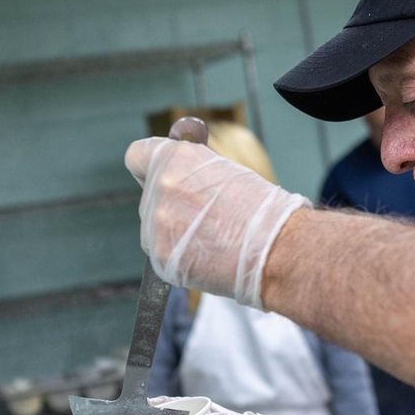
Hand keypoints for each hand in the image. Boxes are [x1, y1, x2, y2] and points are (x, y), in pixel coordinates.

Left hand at [125, 138, 309, 307]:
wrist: (277, 249)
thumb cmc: (263, 210)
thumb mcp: (226, 171)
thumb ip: (193, 171)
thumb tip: (180, 174)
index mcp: (175, 159)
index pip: (137, 156)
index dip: (149, 167)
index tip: (162, 176)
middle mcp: (160, 188)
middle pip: (149, 197)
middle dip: (171, 206)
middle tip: (207, 218)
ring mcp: (156, 225)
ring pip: (154, 229)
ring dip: (175, 233)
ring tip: (212, 239)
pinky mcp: (160, 257)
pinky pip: (163, 255)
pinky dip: (181, 257)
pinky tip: (208, 256)